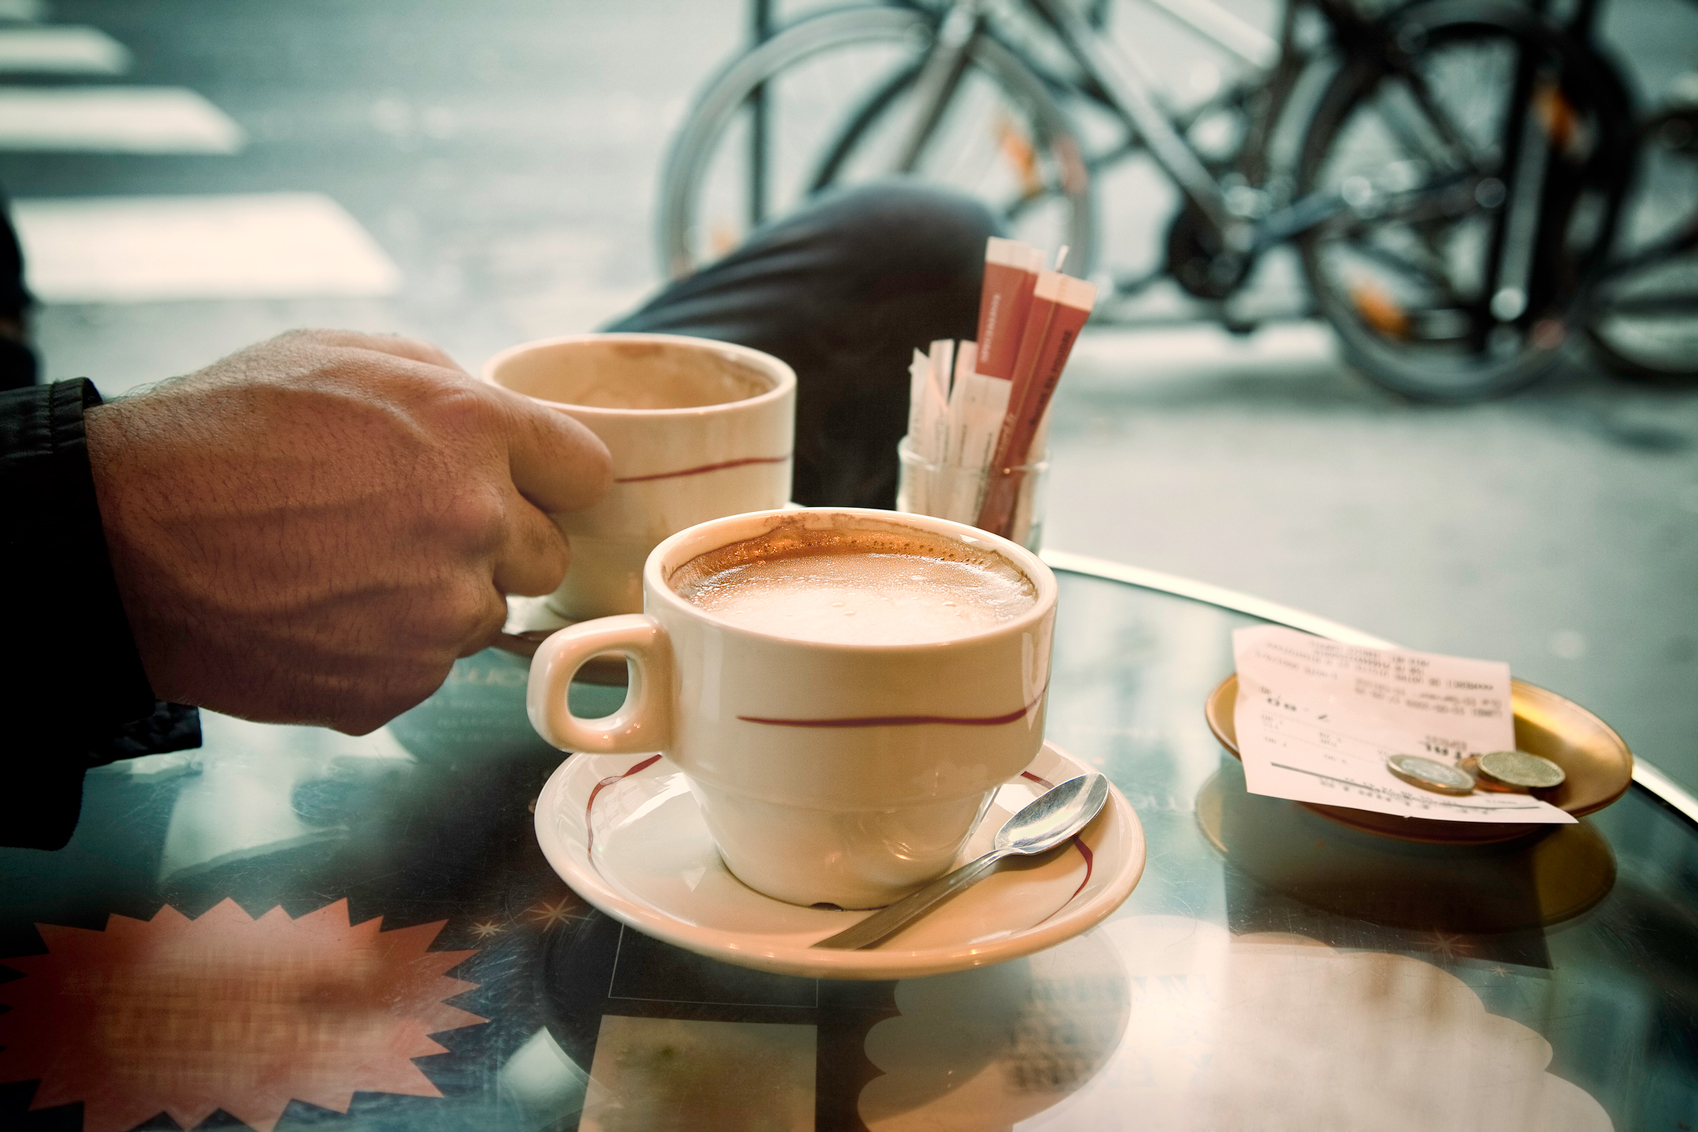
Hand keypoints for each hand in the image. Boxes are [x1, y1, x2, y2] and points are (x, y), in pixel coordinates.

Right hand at [86, 329, 611, 732]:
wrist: (119, 538)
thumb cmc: (224, 432)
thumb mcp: (345, 356)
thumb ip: (451, 389)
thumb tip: (512, 427)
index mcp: (472, 428)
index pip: (586, 471)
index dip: (551, 479)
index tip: (525, 487)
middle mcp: (475, 521)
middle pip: (547, 556)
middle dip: (497, 544)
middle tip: (410, 529)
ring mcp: (439, 613)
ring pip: (484, 616)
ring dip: (438, 600)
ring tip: (347, 569)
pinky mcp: (398, 683)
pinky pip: (427, 669)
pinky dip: (387, 651)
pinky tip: (323, 614)